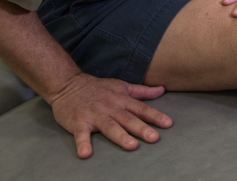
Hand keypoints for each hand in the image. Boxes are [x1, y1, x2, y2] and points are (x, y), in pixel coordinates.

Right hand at [46, 72, 171, 158]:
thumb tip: (162, 90)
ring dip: (120, 136)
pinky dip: (82, 143)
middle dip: (142, 128)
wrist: (68, 84)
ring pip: (109, 126)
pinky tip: (85, 154)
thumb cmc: (97, 87)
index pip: (141, 109)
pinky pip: (81, 134)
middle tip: (155, 138)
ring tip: (131, 146)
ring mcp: (94, 115)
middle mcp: (110, 107)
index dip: (155, 116)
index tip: (168, 124)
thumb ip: (142, 91)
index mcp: (122, 100)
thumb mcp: (121, 86)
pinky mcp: (78, 122)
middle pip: (128, 119)